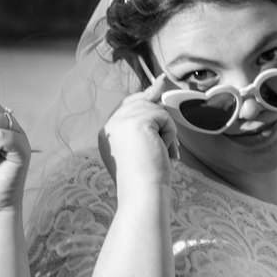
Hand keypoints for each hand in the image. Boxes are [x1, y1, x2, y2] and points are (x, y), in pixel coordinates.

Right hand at [98, 75, 179, 190]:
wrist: (143, 194)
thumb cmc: (145, 181)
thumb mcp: (142, 149)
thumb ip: (146, 124)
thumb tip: (158, 89)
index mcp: (107, 135)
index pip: (127, 107)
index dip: (145, 97)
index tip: (160, 82)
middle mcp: (110, 126)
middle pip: (140, 102)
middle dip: (157, 111)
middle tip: (166, 96)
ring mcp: (121, 121)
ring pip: (155, 111)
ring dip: (165, 132)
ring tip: (161, 154)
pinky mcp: (137, 121)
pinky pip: (163, 117)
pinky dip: (169, 134)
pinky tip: (163, 151)